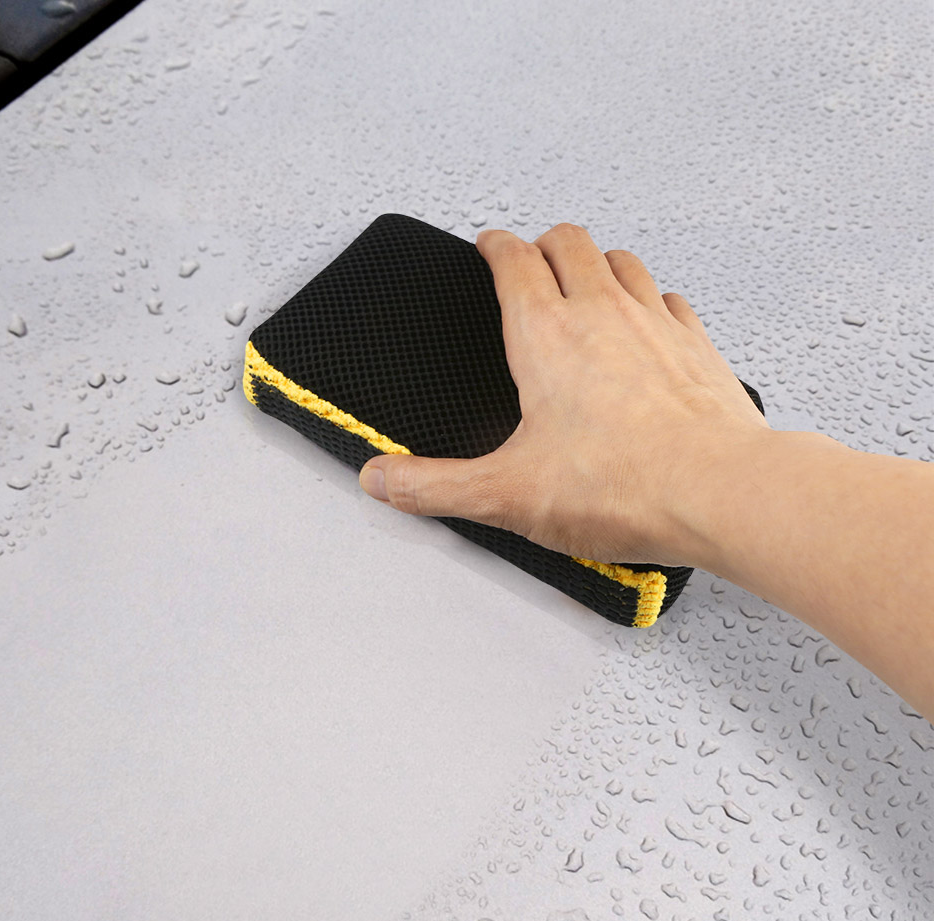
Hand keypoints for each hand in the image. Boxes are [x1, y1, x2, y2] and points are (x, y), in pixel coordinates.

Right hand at [359, 222, 772, 567]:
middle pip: (569, 241)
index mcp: (545, 334)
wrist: (721, 492)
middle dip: (544, 242)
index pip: (513, 261)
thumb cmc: (624, 486)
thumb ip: (435, 485)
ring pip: (622, 260)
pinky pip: (669, 300)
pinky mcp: (697, 346)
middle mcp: (601, 313)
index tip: (487, 245)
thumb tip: (384, 479)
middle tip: (531, 255)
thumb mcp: (505, 493)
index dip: (494, 246)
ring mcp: (655, 323)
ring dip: (598, 261)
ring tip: (586, 278)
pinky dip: (651, 299)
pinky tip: (649, 320)